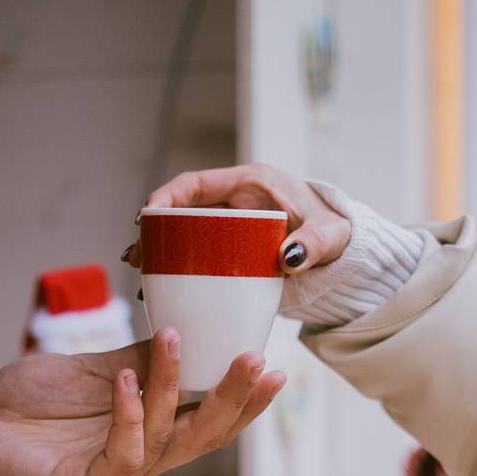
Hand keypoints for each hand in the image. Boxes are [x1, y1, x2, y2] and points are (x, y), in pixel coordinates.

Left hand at [0, 328, 284, 475]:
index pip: (210, 419)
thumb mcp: (94, 369)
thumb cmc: (30, 408)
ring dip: (177, 387)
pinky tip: (125, 380)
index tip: (275, 365)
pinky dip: (129, 416)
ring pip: (167, 438)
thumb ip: (140, 360)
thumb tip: (187, 331)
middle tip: (256, 360)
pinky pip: (123, 454)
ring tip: (178, 341)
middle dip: (233, 398)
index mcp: (151, 431)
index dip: (244, 400)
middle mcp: (143, 456)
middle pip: (204, 435)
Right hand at [122, 164, 350, 274]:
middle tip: (135, 257)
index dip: (167, 196)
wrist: (341, 250)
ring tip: (140, 277)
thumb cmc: (336, 233)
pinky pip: (197, 258)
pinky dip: (178, 272)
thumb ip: (315, 243)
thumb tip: (291, 257)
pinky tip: (161, 292)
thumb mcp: (331, 236)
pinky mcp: (230, 252)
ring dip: (160, 254)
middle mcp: (233, 203)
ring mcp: (229, 229)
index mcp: (250, 184)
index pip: (196, 183)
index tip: (148, 215)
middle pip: (182, 212)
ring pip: (184, 237)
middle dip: (154, 232)